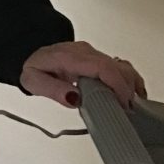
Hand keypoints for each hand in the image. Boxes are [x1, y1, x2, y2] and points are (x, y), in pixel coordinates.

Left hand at [20, 40, 146, 110]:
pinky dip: (130, 80)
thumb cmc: (34, 68)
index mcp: (71, 57)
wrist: (31, 52)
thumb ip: (53, 90)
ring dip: (132, 85)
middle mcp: (86, 52)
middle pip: (117, 67)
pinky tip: (133, 96)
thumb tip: (75, 98)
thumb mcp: (34, 81)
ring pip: (122, 65)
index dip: (118, 85)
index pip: (102, 67)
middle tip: (127, 112)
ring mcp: (93, 53)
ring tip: (131, 106)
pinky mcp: (98, 57)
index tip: (123, 105)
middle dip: (127, 90)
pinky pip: (119, 66)